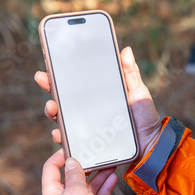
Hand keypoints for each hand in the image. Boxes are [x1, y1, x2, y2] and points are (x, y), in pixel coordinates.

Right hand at [35, 46, 161, 161]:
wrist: (151, 144)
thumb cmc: (144, 117)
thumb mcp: (138, 92)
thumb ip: (130, 73)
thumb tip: (126, 50)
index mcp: (96, 96)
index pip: (74, 82)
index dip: (59, 73)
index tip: (49, 62)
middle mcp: (87, 111)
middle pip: (62, 97)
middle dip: (49, 87)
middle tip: (43, 78)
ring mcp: (85, 127)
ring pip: (61, 118)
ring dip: (51, 111)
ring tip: (52, 106)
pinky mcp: (88, 144)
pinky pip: (70, 141)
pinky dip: (61, 137)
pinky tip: (59, 133)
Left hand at [41, 148, 116, 194]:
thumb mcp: (75, 191)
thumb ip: (75, 174)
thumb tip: (72, 161)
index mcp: (52, 193)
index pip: (51, 169)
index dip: (59, 156)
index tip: (72, 146)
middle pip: (73, 177)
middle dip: (86, 166)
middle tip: (96, 154)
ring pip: (87, 187)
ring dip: (98, 176)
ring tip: (110, 164)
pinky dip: (104, 188)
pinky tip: (112, 178)